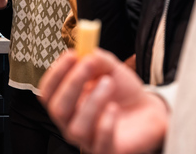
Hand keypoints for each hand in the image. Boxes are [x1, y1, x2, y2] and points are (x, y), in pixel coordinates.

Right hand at [39, 49, 168, 153]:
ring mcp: (88, 140)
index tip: (72, 54)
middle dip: (72, 84)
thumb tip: (85, 52)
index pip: (47, 92)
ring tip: (109, 84)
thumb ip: (98, 58)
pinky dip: (106, 124)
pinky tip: (114, 108)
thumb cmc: (123, 90)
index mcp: (67, 101)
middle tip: (90, 64)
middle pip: (57, 109)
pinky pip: (100, 144)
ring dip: (92, 101)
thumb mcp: (111, 68)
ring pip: (77, 128)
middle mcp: (71, 122)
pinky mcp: (106, 151)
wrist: (148, 110)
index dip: (56, 73)